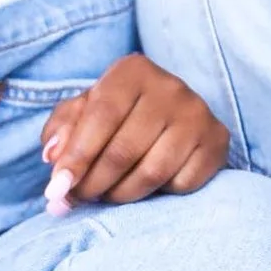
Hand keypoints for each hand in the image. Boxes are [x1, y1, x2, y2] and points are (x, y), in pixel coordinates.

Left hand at [40, 56, 226, 212]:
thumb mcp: (83, 112)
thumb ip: (62, 129)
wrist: (171, 116)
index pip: (100, 117)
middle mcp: (171, 87)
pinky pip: (182, 184)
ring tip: (107, 194)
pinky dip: (158, 195)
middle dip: (93, 184)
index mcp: (133, 71)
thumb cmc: (117, 115)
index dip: (76, 157)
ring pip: (152, 173)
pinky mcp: (217, 141)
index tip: (56, 189)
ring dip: (121, 195)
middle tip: (78, 199)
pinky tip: (146, 187)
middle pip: (123, 151)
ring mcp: (198, 114)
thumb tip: (53, 156)